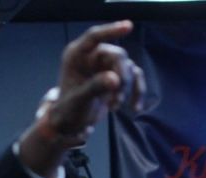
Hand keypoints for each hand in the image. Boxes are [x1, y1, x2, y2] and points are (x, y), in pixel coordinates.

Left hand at [18, 21, 144, 173]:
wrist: (71, 123)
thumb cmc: (68, 110)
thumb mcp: (79, 100)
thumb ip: (95, 88)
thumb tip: (115, 80)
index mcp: (77, 55)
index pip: (94, 37)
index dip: (111, 30)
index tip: (128, 26)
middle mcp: (92, 57)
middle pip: (117, 56)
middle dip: (122, 78)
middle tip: (117, 98)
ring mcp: (105, 66)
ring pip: (127, 67)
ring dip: (127, 88)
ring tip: (115, 106)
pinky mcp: (116, 77)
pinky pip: (134, 78)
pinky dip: (137, 92)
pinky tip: (135, 108)